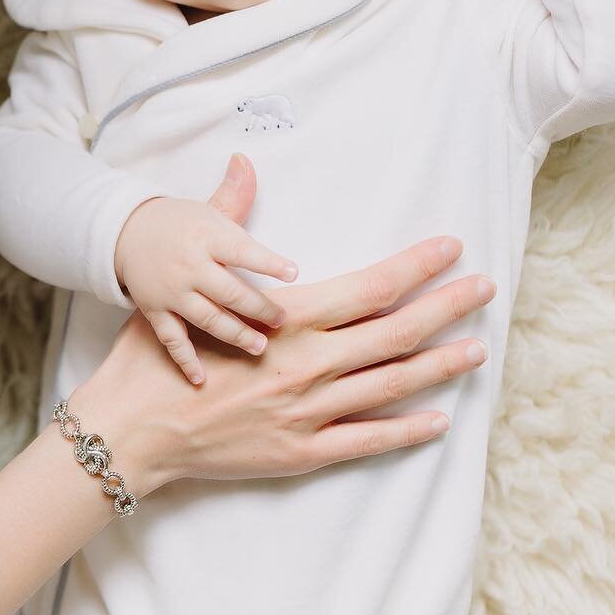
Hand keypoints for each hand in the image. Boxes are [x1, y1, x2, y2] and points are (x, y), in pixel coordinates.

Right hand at [75, 233, 493, 494]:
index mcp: (286, 320)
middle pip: (395, 332)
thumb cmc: (155, 356)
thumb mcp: (191, 281)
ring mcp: (307, 412)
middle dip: (445, 307)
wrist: (129, 428)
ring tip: (476, 350)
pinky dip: (405, 430)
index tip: (450, 248)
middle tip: (485, 289)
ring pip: (390, 385)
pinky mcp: (299, 451)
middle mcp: (307, 365)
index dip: (417, 266)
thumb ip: (230, 220)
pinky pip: (366, 440)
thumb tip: (243, 163)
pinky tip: (438, 420)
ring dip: (438, 365)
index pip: (370, 286)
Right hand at [113, 157, 297, 384]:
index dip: (267, 261)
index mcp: (207, 237)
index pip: (241, 249)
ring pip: (206, 318)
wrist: (123, 233)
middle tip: (283, 320)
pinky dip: (185, 360)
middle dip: (259, 308)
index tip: (294, 272)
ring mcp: (171, 292)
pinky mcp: (155, 311)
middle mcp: (189, 266)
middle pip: (230, 292)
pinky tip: (202, 379)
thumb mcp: (207, 207)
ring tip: (258, 346)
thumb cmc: (178, 222)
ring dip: (234, 334)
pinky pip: (171, 340)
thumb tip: (245, 158)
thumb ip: (235, 193)